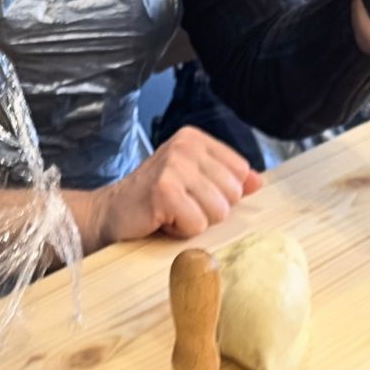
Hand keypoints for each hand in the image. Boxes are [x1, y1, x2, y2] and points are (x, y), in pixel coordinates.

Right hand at [87, 127, 263, 245]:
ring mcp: (173, 167)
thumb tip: (258, 182)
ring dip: (195, 221)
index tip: (194, 193)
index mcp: (195, 139)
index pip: (240, 170)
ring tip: (172, 212)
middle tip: (181, 205)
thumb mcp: (193, 180)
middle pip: (233, 193)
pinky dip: (181, 231)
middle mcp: (185, 146)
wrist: (111, 212)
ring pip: (218, 211)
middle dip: (210, 209)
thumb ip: (226, 178)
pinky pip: (197, 223)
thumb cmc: (154, 198)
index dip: (223, 192)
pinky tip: (162, 220)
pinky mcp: (164, 191)